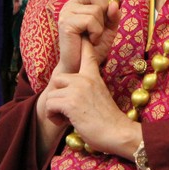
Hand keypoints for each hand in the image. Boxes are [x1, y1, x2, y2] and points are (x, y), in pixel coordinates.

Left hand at [43, 40, 140, 156]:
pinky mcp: (71, 102)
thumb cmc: (109, 119)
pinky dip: (53, 117)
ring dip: (55, 109)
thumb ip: (88, 86)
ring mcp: (78, 89)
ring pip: (51, 94)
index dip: (81, 43)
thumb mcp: (101, 93)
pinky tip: (65, 122)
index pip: (86, 51)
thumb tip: (73, 87)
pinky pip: (50, 105)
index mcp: (93, 75)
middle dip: (58, 95)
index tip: (81, 36)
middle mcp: (85, 78)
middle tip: (67, 108)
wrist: (118, 132)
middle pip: (57, 77)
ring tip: (67, 117)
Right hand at [56, 0, 120, 73]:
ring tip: (94, 37)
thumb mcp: (108, 30)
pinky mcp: (66, 23)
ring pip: (95, 8)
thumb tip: (114, 4)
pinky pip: (91, 19)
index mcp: (78, 3)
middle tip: (99, 27)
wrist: (81, 67)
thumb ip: (113, 16)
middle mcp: (70, 5)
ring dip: (101, 25)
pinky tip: (91, 40)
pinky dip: (97, 31)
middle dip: (104, 8)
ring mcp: (66, 13)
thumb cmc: (93, 48)